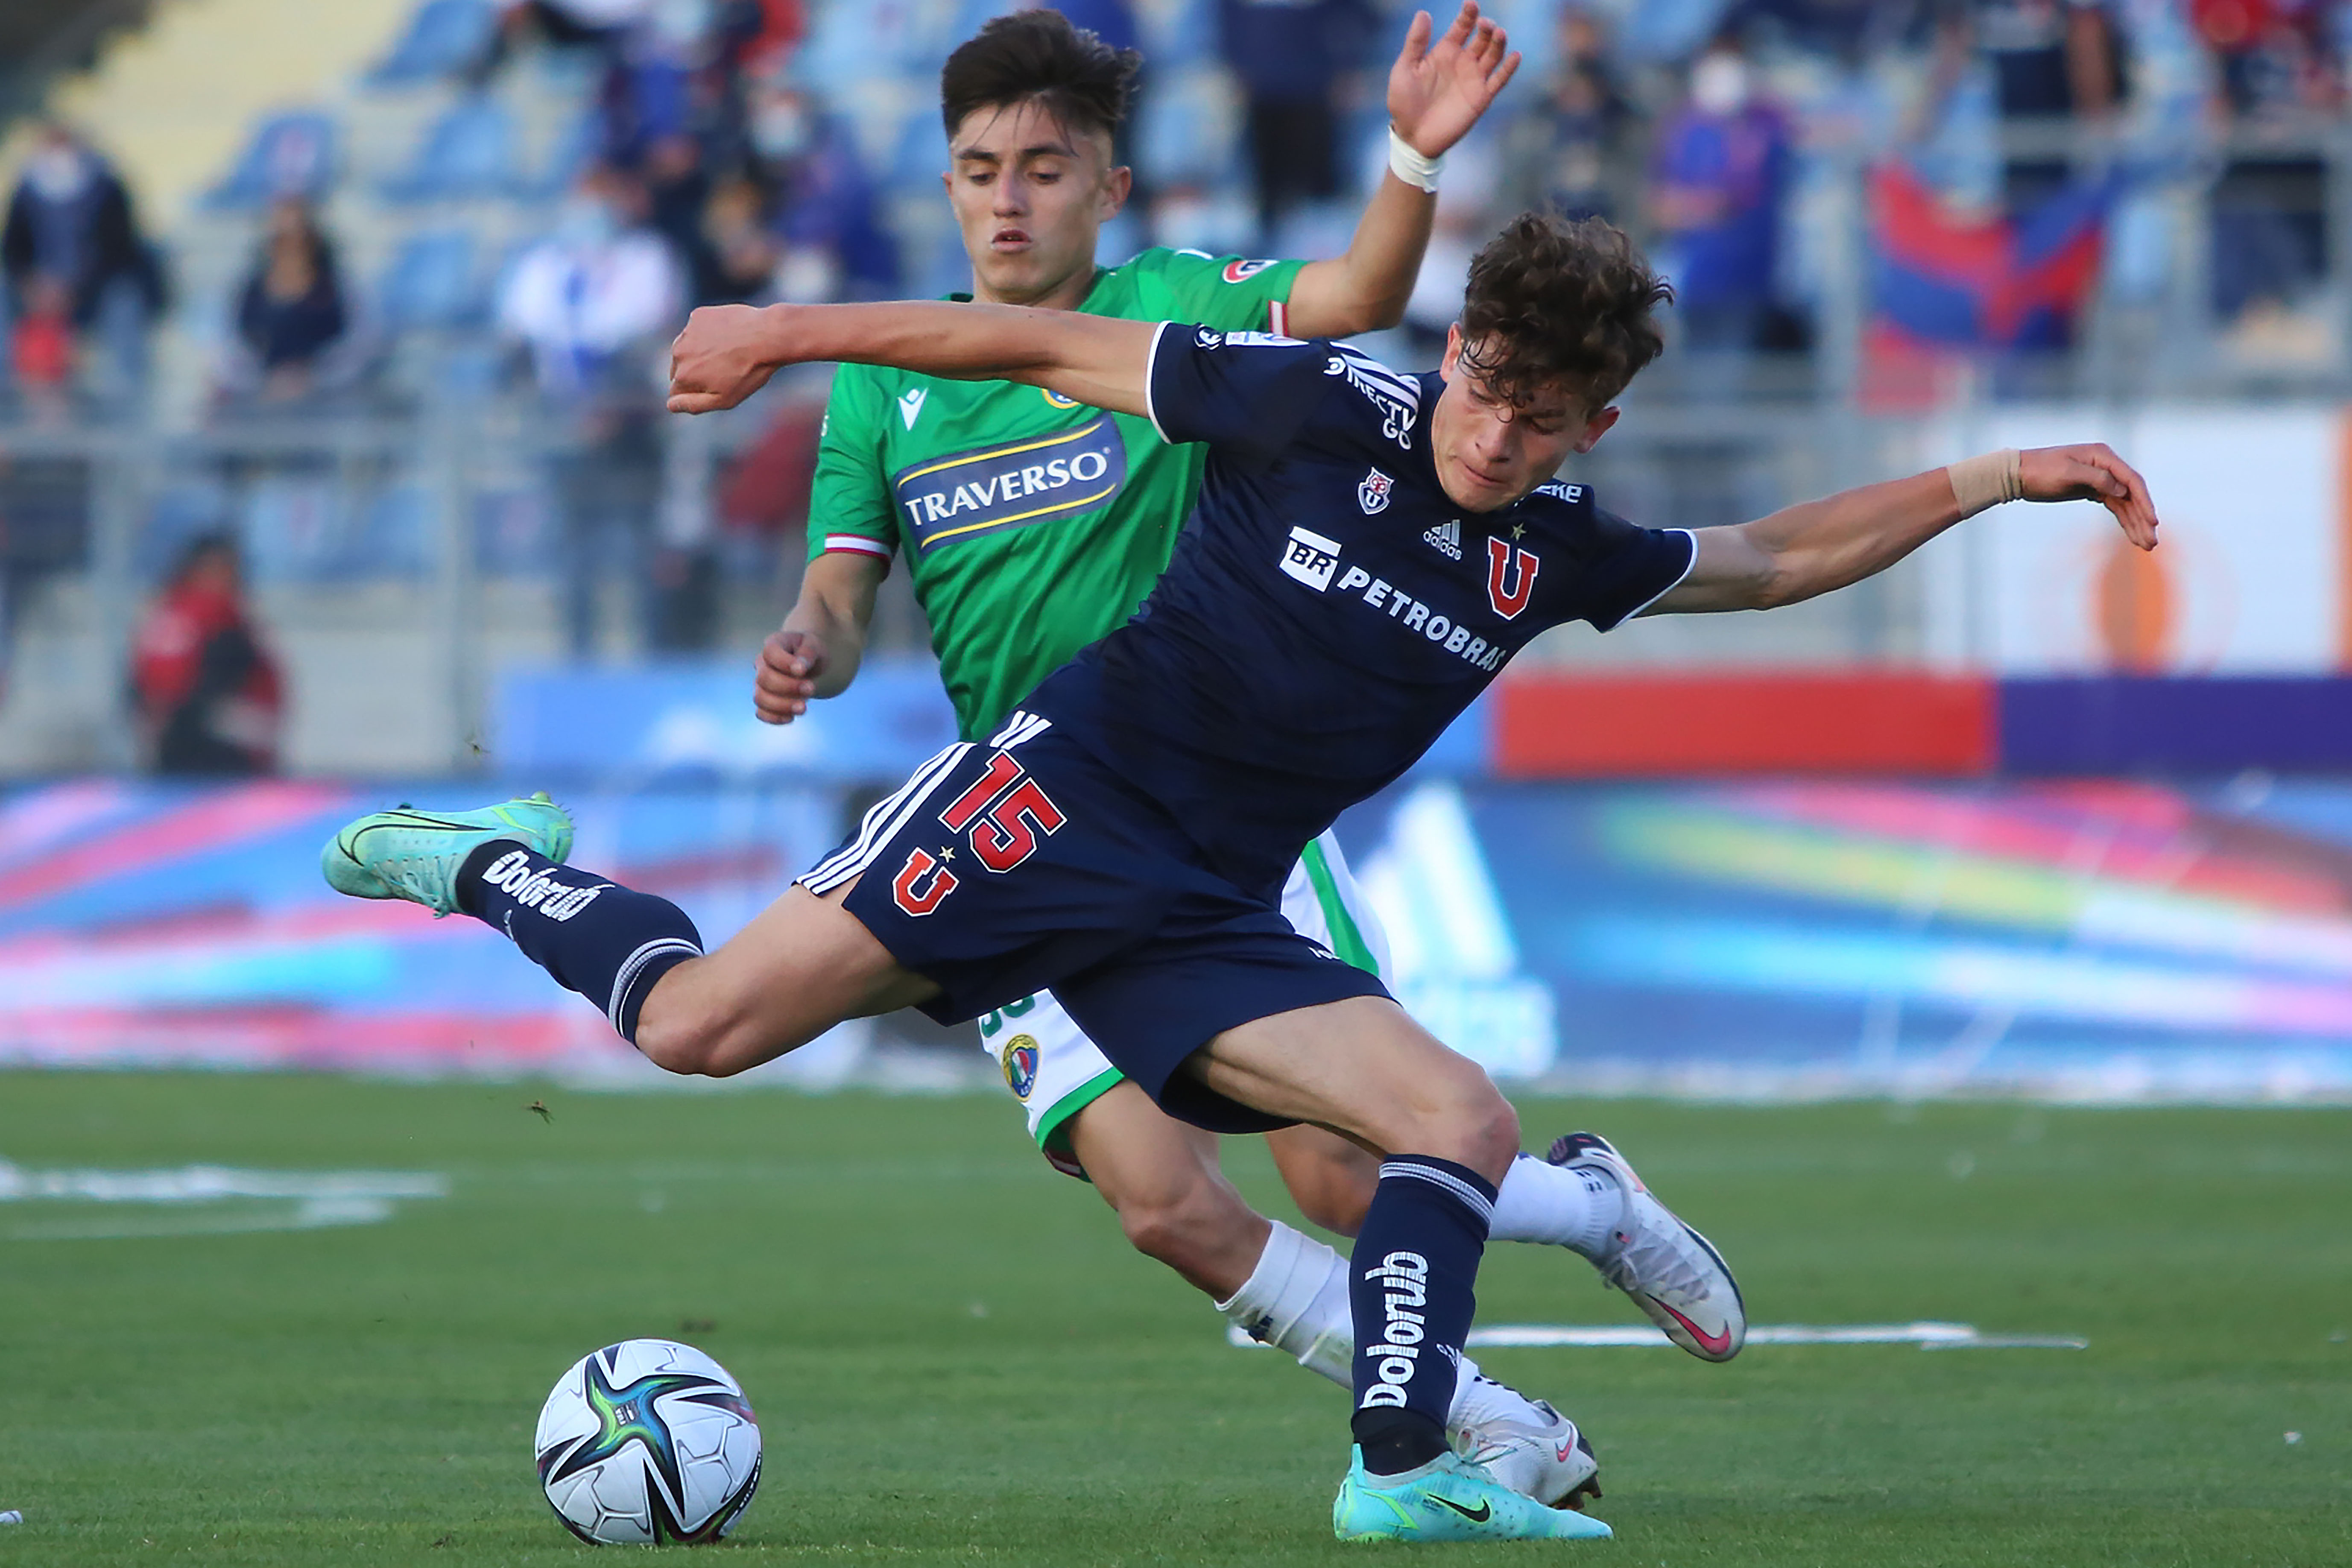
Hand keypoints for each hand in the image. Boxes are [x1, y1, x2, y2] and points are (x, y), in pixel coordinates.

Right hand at [669, 303, 783, 413]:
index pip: (676, 392)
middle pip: (679, 369)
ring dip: (700, 352)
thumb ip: (694, 405)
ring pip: (686, 348)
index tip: (717, 386)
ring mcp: (688, 332)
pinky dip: (708, 334)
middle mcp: (679, 353)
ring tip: (727, 353)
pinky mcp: (698, 316)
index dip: (696, 392)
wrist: (768, 336)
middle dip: (695, 372)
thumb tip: (670, 405)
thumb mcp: (724, 399)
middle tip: (724, 369)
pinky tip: (728, 336)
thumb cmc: (749, 372)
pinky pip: (697, 330)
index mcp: (683, 377)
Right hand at [753, 628, 827, 723]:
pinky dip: (774, 718)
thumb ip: (808, 653)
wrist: (807, 664)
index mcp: (774, 644)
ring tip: (803, 707)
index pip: (770, 652)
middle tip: (811, 689)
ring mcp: (761, 683)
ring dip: (782, 705)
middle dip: (788, 687)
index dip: (784, 663)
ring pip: (760, 698)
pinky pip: (761, 713)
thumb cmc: (809, 652)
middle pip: (764, 678)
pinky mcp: (765, 700)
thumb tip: (799, 669)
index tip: (803, 671)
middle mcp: (762, 664)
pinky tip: (792, 717)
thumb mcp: (814, 646)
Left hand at [1387, 3, 1520, 161]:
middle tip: (1485, 24)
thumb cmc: (1404, 103)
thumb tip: (1423, 13)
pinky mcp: (1481, 98)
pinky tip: (1515, 56)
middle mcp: (1462, 62)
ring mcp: (1474, 79)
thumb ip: (1415, 43)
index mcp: (1445, 51)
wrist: (1413, 137)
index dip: (1467, 15)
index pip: (1461, 27)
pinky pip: (1499, 80)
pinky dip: (1509, 68)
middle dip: (1485, 28)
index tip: (1471, 4)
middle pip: (1481, 38)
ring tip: (1499, 33)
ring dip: (1498, 43)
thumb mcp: (1404, 69)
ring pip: (1493, 55)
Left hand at [2021, 443, 2158, 550]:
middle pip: (2132, 495)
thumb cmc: (2040, 470)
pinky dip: (2124, 521)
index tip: (2153, 522)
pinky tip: (2133, 536)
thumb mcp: (2067, 472)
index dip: (2144, 502)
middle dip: (2143, 519)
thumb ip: (2097, 478)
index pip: (2131, 481)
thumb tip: (2122, 490)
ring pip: (2125, 504)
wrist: (2018, 474)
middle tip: (2152, 542)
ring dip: (2136, 524)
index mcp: (2103, 457)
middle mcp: (2106, 466)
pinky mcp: (2093, 491)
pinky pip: (2115, 507)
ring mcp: (2101, 479)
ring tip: (2147, 545)